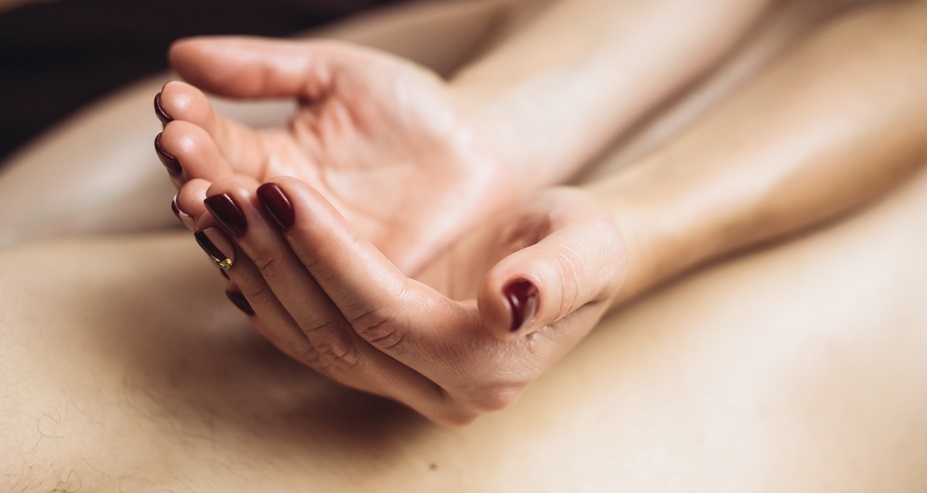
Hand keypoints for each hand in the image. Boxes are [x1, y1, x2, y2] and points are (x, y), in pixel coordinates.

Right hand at [156, 36, 513, 273]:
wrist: (482, 147)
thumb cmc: (412, 107)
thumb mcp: (334, 74)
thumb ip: (264, 68)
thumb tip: (178, 53)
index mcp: (274, 158)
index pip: (215, 144)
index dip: (190, 123)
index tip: (171, 99)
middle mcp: (282, 209)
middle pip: (219, 196)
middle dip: (193, 170)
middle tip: (179, 145)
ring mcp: (313, 249)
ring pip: (250, 240)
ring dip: (220, 216)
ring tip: (200, 187)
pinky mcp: (351, 281)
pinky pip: (304, 277)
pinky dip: (272, 260)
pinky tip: (247, 238)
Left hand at [189, 176, 626, 424]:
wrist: (570, 260)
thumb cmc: (582, 246)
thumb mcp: (588, 249)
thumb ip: (555, 278)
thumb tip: (508, 301)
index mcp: (488, 366)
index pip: (388, 314)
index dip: (331, 255)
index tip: (285, 190)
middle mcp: (444, 391)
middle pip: (337, 333)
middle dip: (278, 261)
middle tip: (226, 191)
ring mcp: (410, 385)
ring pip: (311, 341)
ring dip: (258, 275)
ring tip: (217, 207)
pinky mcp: (385, 366)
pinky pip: (310, 340)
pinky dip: (268, 294)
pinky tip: (235, 247)